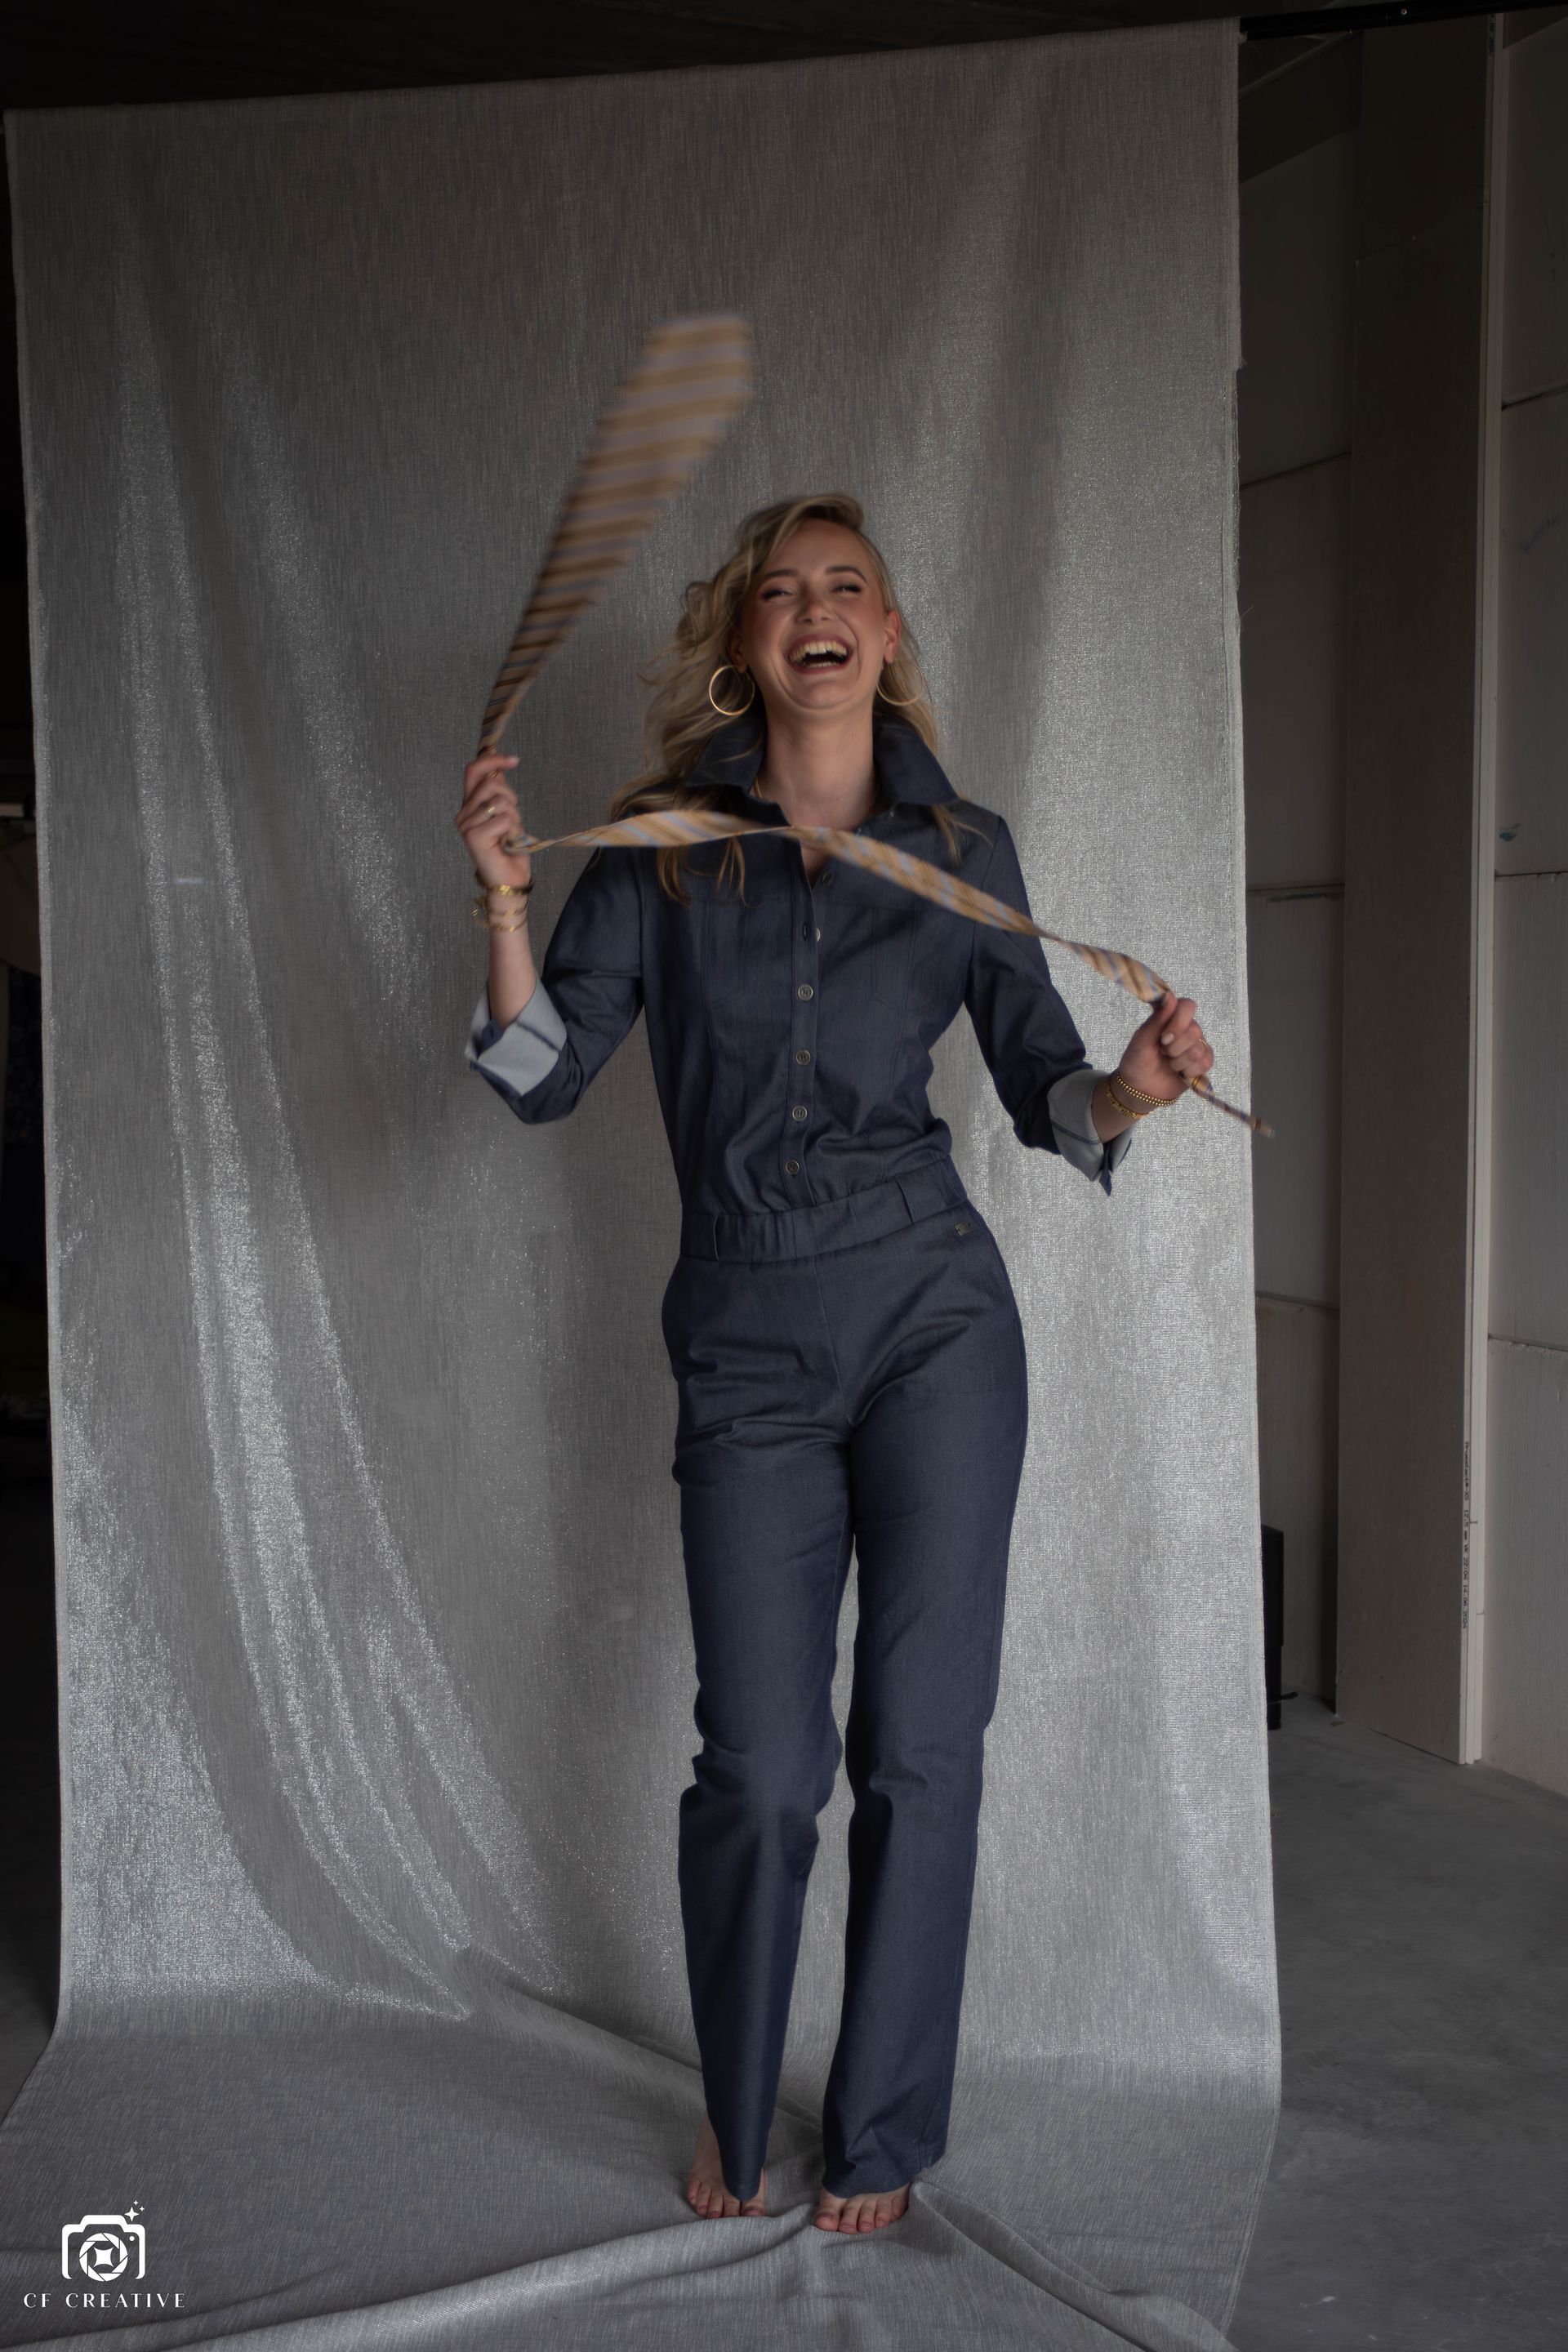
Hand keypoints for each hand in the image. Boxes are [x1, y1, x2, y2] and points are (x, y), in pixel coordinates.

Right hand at [455, 756, 532, 890]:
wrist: (510, 878)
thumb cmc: (509, 848)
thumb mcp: (507, 813)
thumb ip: (500, 793)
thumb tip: (500, 768)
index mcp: (469, 805)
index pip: (473, 771)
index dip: (492, 760)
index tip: (514, 760)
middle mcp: (463, 813)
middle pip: (490, 783)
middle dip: (511, 797)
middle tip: (513, 819)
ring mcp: (466, 825)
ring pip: (499, 801)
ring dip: (513, 816)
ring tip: (509, 833)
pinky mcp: (473, 836)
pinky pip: (503, 819)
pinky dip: (513, 830)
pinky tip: (507, 843)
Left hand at [1117, 989, 1214, 1102]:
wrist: (1141, 1089)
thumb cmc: (1137, 1061)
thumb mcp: (1141, 1040)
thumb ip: (1156, 1019)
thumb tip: (1170, 996)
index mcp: (1170, 1017)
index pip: (1187, 1006)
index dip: (1178, 1022)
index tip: (1163, 1038)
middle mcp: (1186, 1027)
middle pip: (1194, 1030)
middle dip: (1175, 1047)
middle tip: (1162, 1053)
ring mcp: (1196, 1044)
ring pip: (1199, 1049)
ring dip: (1179, 1062)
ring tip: (1169, 1064)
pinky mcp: (1203, 1061)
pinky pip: (1206, 1062)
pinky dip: (1190, 1071)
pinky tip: (1180, 1072)